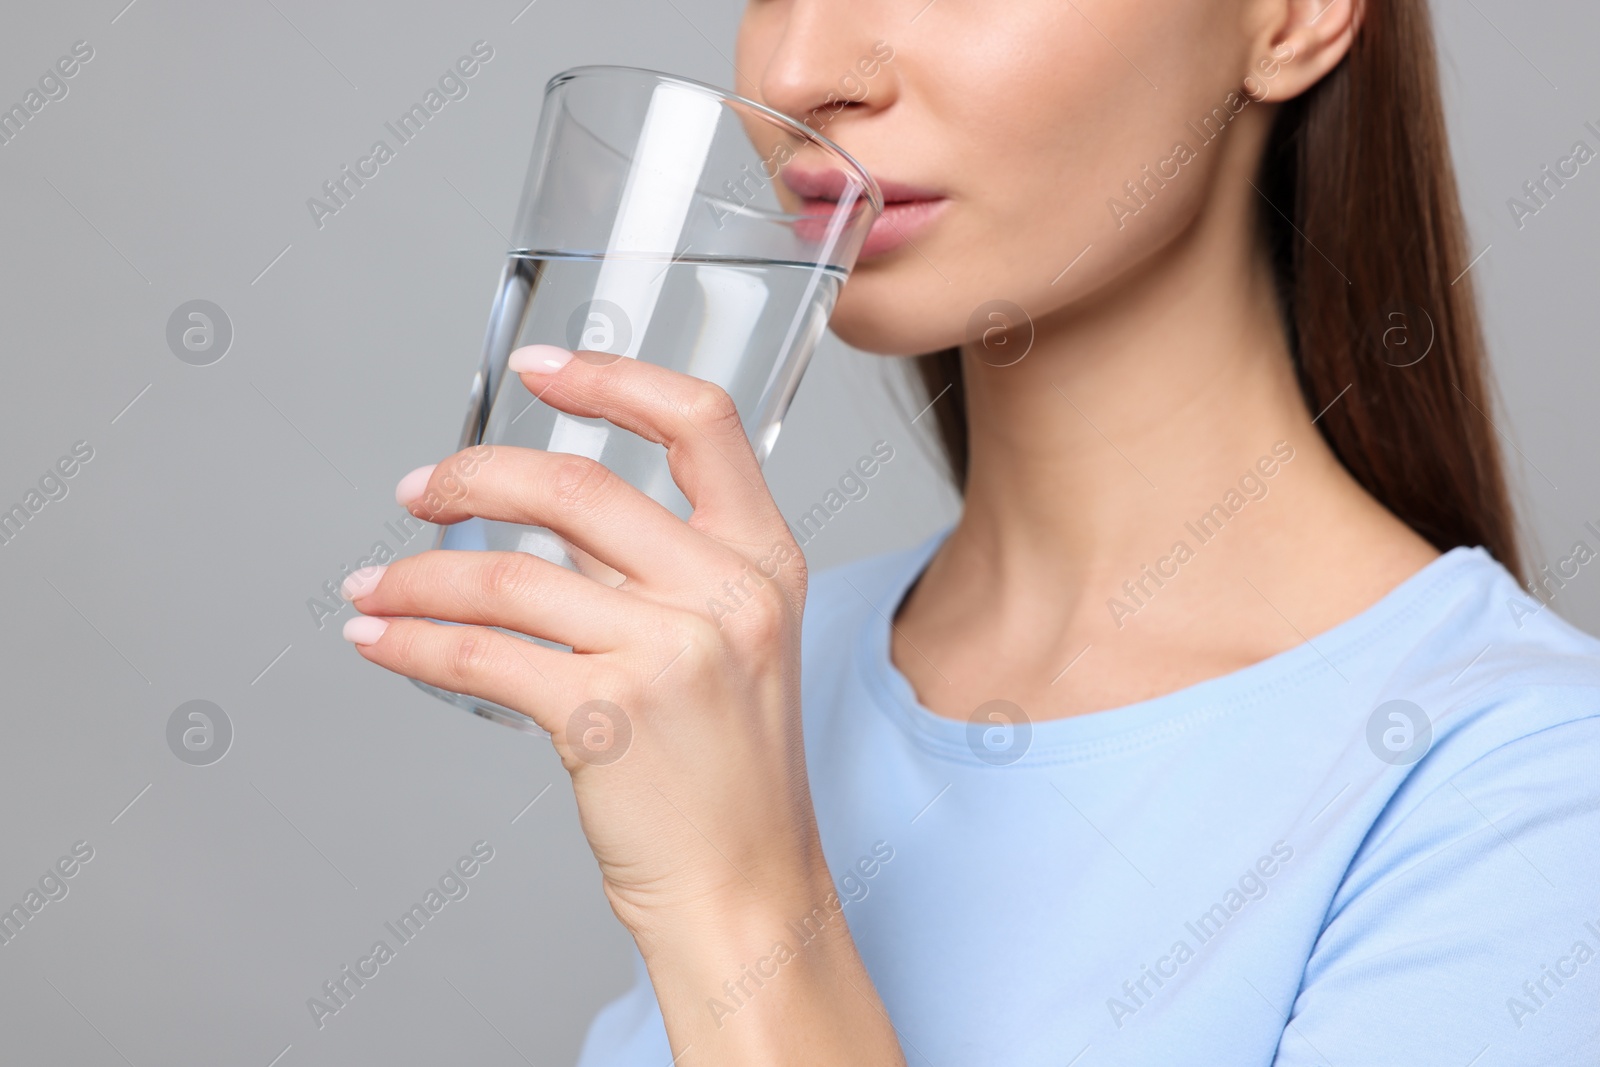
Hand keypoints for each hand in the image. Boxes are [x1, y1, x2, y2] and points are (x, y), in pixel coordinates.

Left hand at [341, 345, 903, 1062]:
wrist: (747, 886)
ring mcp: (674, 652)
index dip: (612, 378)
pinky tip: (378, 641)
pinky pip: (481, 655)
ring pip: (508, 577)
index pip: (700, 423)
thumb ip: (658, 570)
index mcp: (764, 561)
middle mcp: (727, 593)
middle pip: (576, 487)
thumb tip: (546, 514)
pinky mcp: (610, 717)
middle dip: (472, 477)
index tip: (540, 367)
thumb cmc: (732, 774)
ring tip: (375, 586)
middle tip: (418, 490)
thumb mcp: (734, 646)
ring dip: (418, 577)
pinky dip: (411, 642)